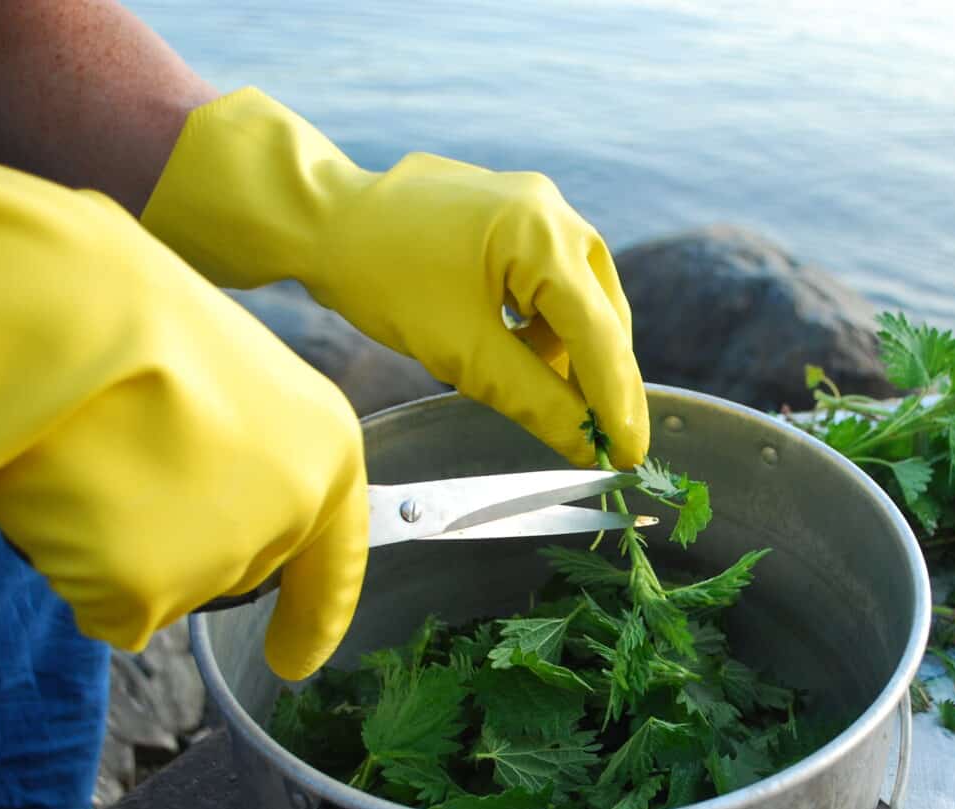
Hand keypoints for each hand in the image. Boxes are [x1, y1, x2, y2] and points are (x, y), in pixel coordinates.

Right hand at [0, 153, 366, 679]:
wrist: (60, 322)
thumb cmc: (126, 318)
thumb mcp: (219, 374)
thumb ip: (240, 444)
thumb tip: (200, 478)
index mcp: (325, 449)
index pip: (337, 557)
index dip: (318, 614)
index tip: (296, 660)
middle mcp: (292, 511)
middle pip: (234, 566)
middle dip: (181, 537)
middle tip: (125, 459)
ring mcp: (226, 556)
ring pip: (163, 584)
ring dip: (121, 541)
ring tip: (90, 459)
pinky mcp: (153, 592)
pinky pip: (106, 603)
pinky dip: (75, 563)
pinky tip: (68, 500)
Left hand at [141, 88, 648, 468]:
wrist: (325, 218)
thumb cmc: (383, 278)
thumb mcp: (460, 352)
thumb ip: (534, 400)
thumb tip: (587, 447)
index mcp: (542, 236)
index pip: (599, 335)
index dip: (616, 402)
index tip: (629, 454)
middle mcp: (555, 212)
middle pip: (601, 316)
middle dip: (601, 382)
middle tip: (606, 443)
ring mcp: (540, 207)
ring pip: (583, 301)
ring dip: (570, 354)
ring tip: (543, 396)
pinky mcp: (521, 215)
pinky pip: (556, 281)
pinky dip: (547, 326)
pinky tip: (518, 353)